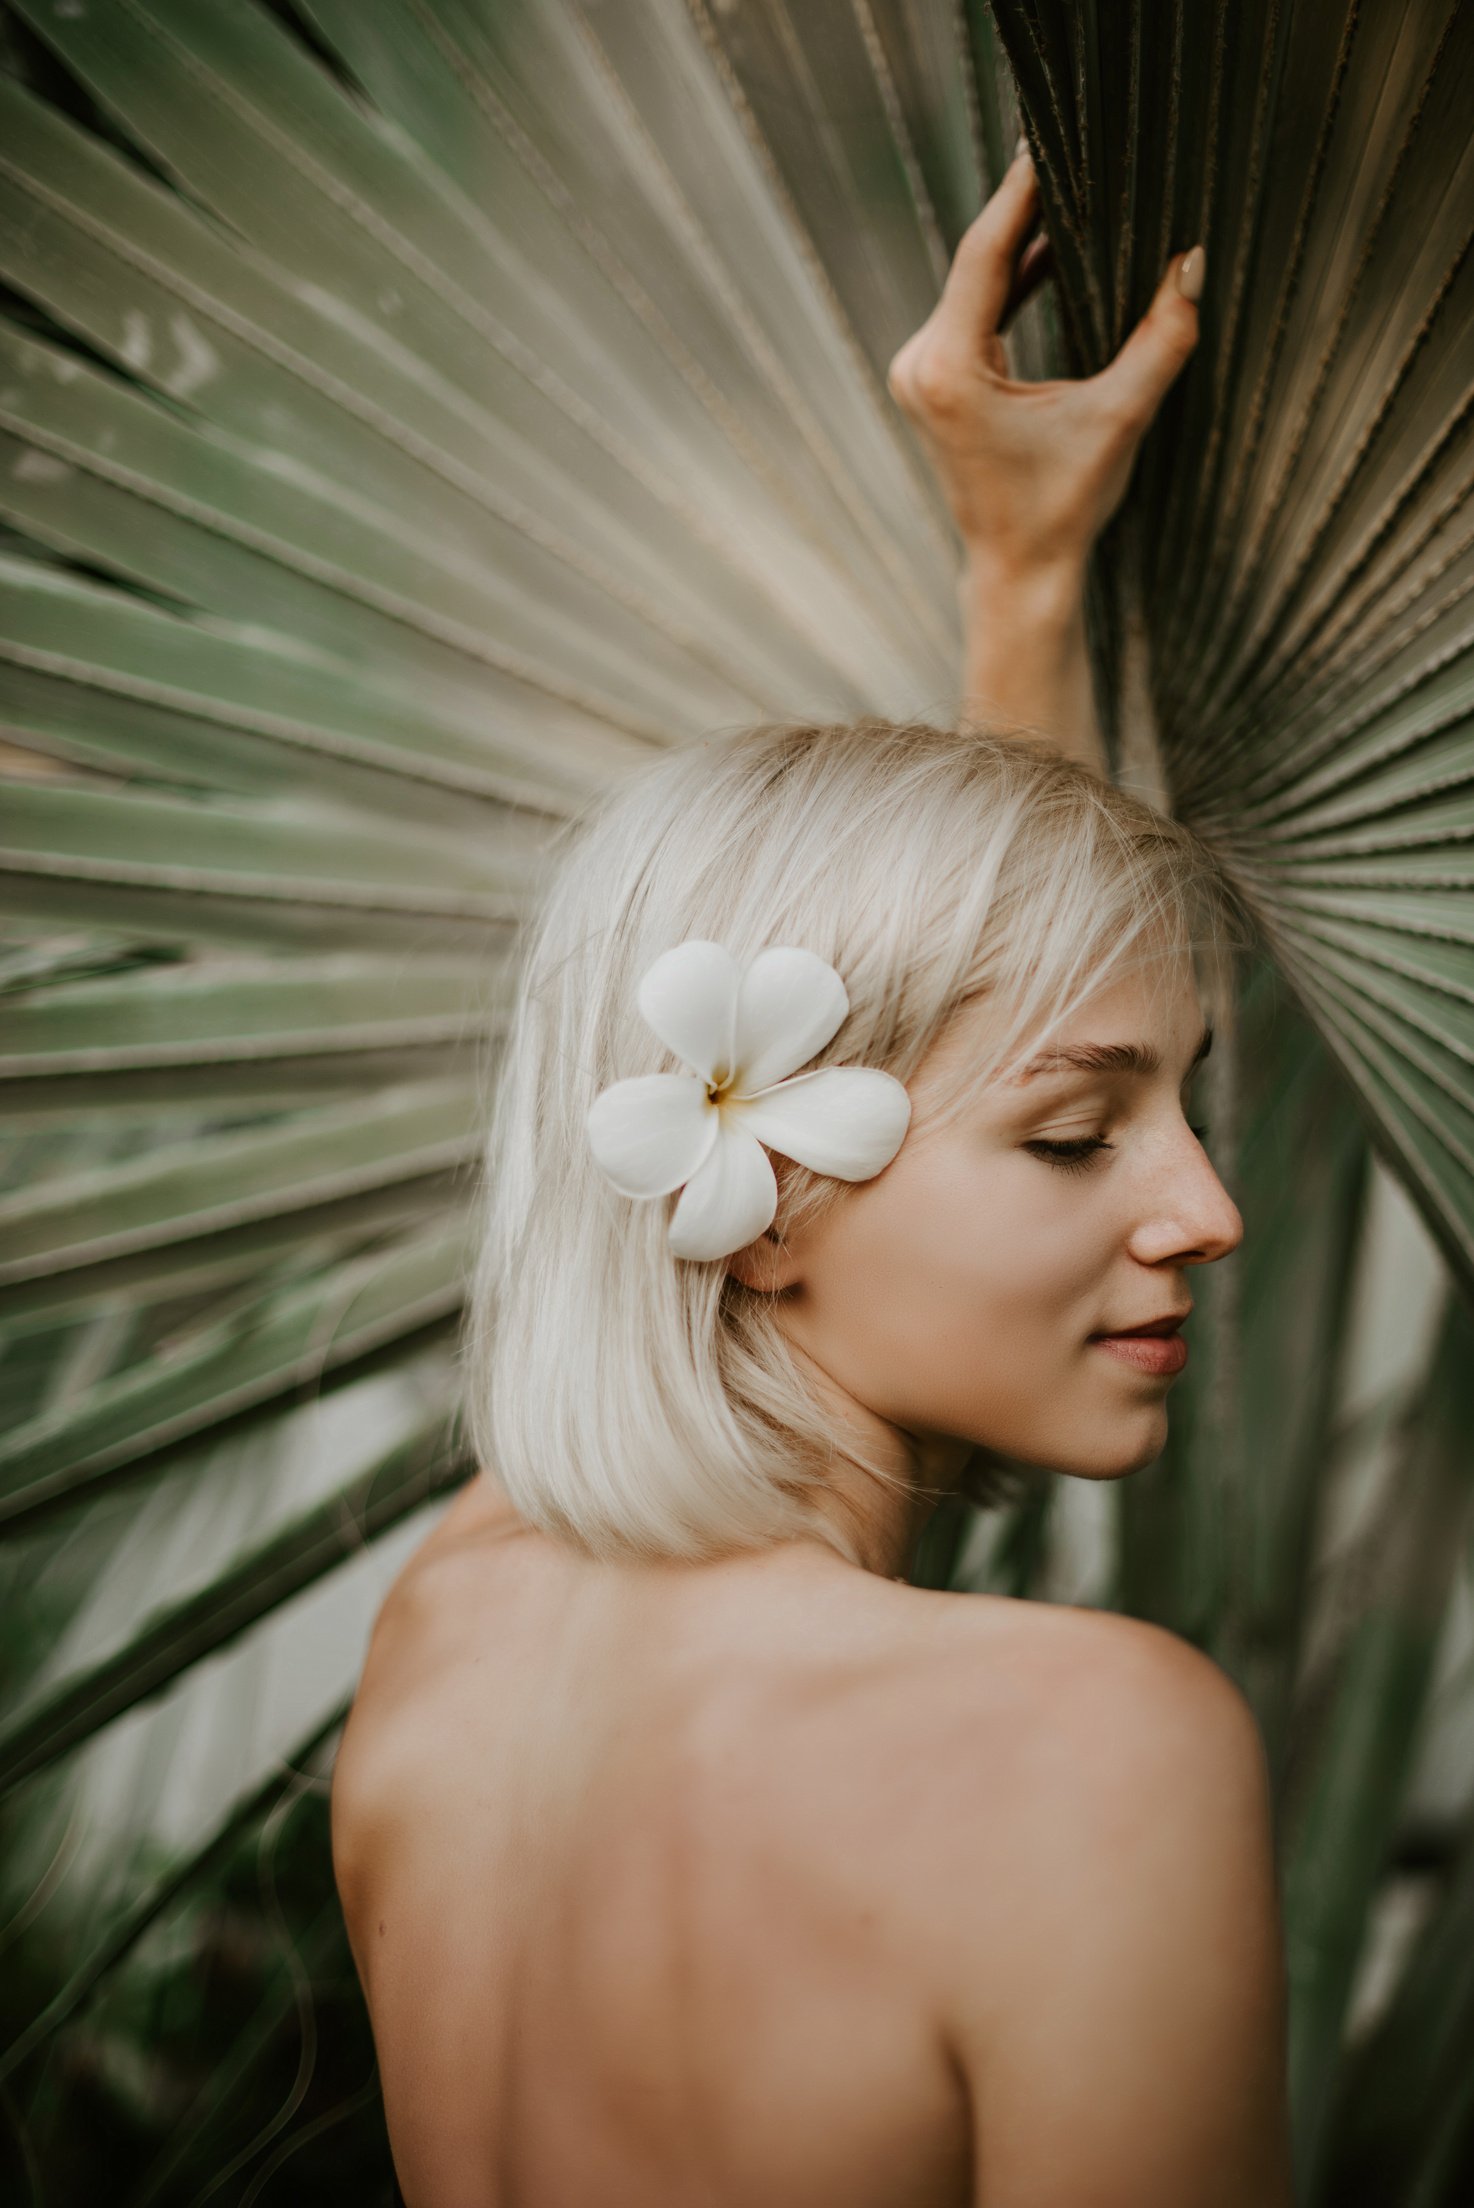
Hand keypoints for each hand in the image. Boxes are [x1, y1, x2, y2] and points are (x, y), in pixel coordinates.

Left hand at [887, 145, 1204, 590]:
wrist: (1020, 569)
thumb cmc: (1063, 506)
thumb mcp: (1119, 419)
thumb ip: (1161, 339)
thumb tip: (1192, 263)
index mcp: (948, 369)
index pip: (985, 254)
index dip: (1018, 192)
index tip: (1045, 138)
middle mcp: (920, 363)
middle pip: (978, 261)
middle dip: (1026, 208)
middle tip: (1071, 144)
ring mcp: (920, 372)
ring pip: (976, 284)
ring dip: (1024, 242)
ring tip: (1071, 182)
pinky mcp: (934, 380)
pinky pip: (976, 310)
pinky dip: (1014, 281)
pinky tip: (1054, 245)